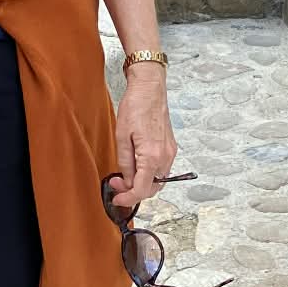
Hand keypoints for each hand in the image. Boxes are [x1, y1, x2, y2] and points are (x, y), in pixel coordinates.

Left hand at [110, 67, 176, 212]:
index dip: (127, 198)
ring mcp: (170, 152)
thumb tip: (126, 180)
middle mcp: (165, 157)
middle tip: (116, 184)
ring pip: (158, 181)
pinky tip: (137, 167)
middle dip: (133, 192)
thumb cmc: (136, 106)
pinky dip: (150, 174)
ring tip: (125, 175)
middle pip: (152, 189)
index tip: (117, 199)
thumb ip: (125, 162)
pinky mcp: (170, 147)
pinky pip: (162, 170)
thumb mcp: (122, 136)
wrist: (150, 87)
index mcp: (152, 157)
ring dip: (142, 184)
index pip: (142, 190)